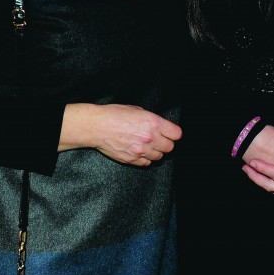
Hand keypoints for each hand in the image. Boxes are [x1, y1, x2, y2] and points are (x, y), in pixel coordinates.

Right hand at [60, 103, 181, 166]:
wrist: (97, 126)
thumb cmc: (114, 115)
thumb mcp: (137, 110)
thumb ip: (151, 120)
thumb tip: (159, 126)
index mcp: (153, 123)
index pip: (176, 134)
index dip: (174, 134)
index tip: (171, 133)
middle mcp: (150, 138)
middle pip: (170, 147)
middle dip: (165, 143)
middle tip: (158, 140)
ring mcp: (141, 151)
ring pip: (159, 157)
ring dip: (156, 152)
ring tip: (147, 146)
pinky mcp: (132, 160)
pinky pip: (146, 164)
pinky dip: (145, 159)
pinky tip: (139, 152)